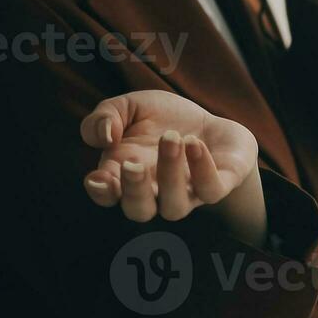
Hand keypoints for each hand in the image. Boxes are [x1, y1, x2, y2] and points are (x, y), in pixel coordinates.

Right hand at [81, 91, 266, 245]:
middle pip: (139, 211)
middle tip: (133, 164)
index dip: (100, 192)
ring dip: (169, 173)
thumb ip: (106, 116)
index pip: (106, 195)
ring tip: (171, 138)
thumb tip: (105, 136)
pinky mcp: (219, 186)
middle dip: (134, 191)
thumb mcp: (129, 106)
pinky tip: (194, 142)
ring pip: (174, 207)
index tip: (99, 177)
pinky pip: (210, 191)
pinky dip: (202, 169)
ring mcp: (187, 194)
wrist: (210, 122)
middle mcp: (154, 192)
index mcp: (124, 175)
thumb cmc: (162, 119)